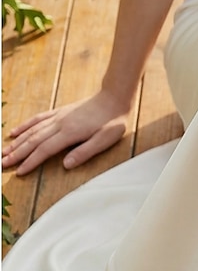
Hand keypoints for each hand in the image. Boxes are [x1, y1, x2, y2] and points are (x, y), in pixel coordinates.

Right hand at [2, 89, 131, 175]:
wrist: (114, 98)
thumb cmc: (113, 122)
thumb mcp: (104, 141)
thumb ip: (84, 153)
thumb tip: (66, 165)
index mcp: (69, 133)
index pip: (44, 150)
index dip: (31, 162)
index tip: (19, 172)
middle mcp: (59, 124)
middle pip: (33, 141)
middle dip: (16, 154)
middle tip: (2, 164)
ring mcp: (57, 117)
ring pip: (31, 130)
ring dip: (16, 142)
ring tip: (4, 152)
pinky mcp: (59, 112)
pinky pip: (37, 119)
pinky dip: (24, 126)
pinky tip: (14, 132)